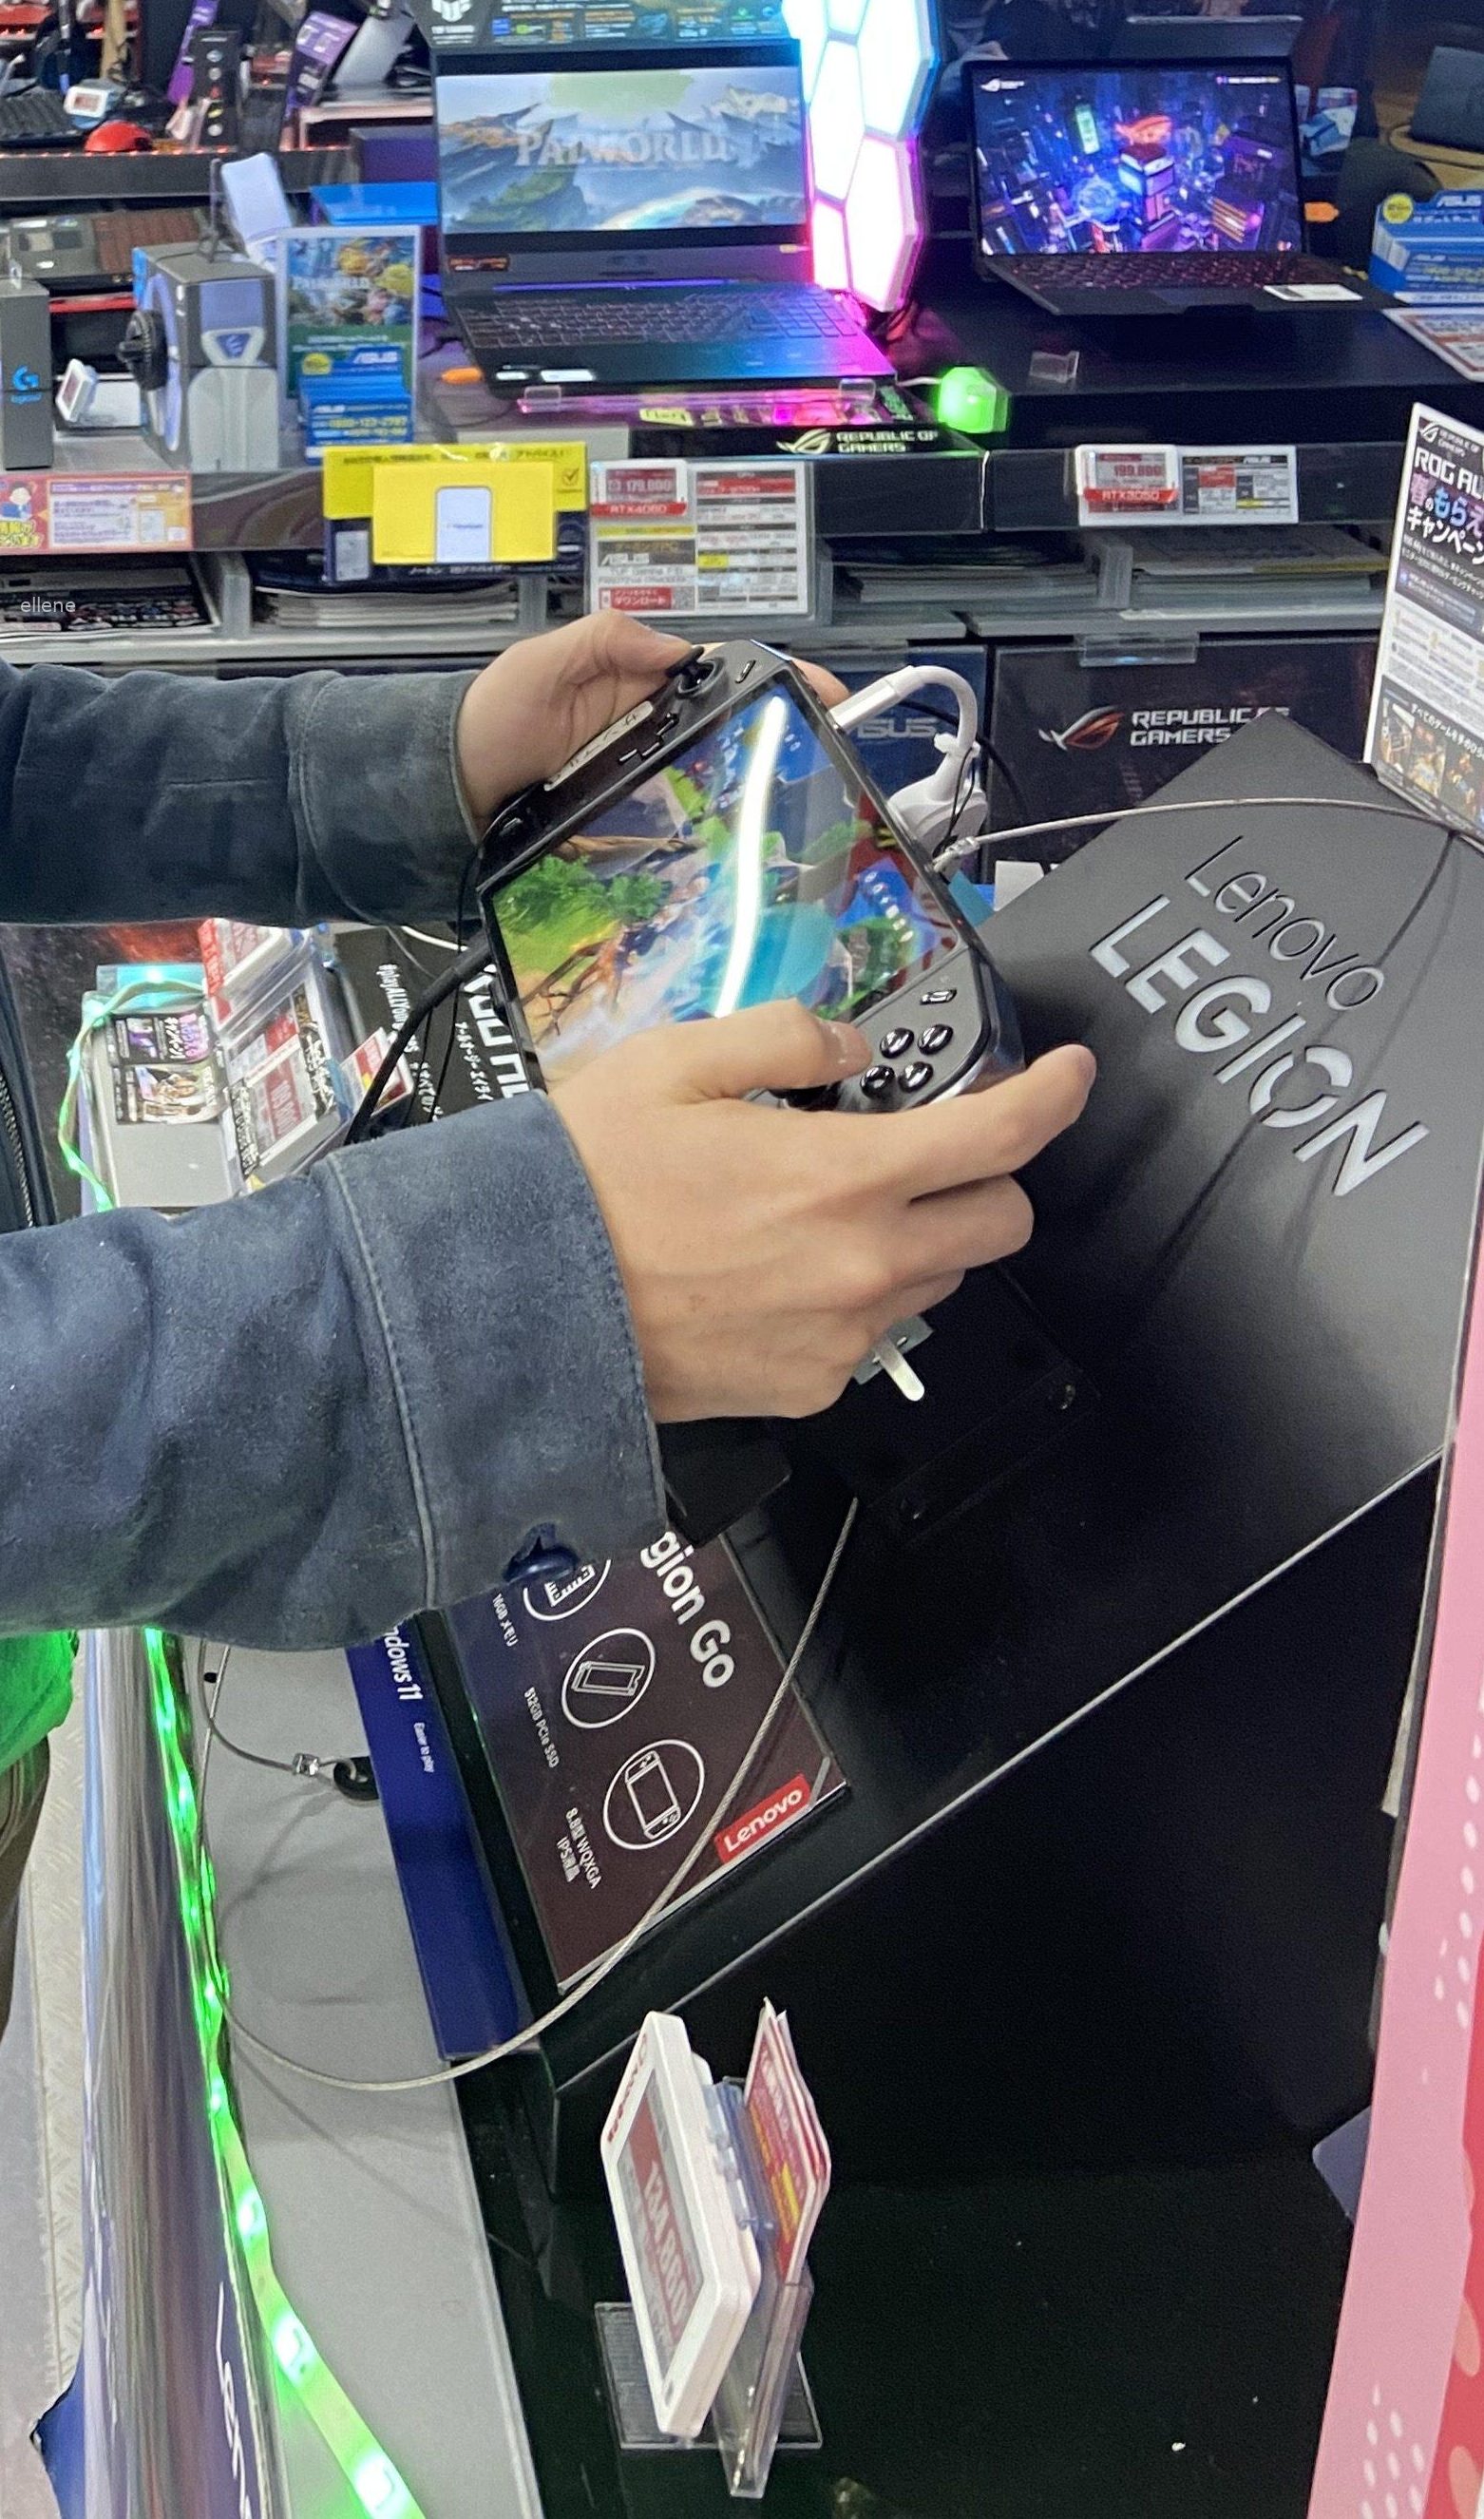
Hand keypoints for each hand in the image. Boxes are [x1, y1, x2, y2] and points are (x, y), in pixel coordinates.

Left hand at [455, 617, 846, 827]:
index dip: (772, 675)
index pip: (718, 669)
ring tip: (795, 799)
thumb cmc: (489, 716)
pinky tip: (735, 838)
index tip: (819, 690)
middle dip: (778, 736)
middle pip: (727, 725)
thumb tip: (674, 644)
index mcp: (636, 676)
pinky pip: (676, 818)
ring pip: (710, 775)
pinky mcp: (626, 812)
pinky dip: (706, 826)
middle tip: (826, 750)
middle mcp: (647, 723)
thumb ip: (605, 639)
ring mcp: (640, 770)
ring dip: (750, 785)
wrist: (454, 784)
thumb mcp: (542, 661)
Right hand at [553, 1003, 1094, 1422]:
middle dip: (985, 1180)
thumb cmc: (586, 1179)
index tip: (1068, 1076)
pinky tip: (774, 1275)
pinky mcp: (810, 1388)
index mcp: (848, 1176)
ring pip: (938, 1281)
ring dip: (914, 1240)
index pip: (1002, 1136)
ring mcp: (843, 1338)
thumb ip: (785, 1037)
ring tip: (819, 1214)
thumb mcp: (674, 1062)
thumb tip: (849, 1046)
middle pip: (1002, 1224)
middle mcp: (867, 1265)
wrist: (519, 1306)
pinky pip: (869, 1338)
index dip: (1054, 1097)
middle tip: (926, 1150)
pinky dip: (850, 1301)